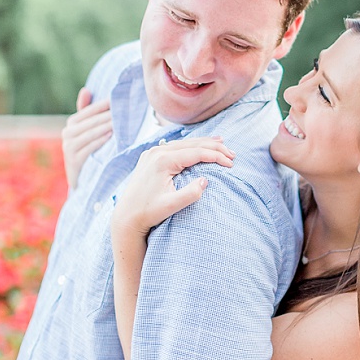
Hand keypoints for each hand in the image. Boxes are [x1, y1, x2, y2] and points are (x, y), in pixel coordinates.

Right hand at [62, 88, 112, 190]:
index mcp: (71, 124)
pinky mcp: (73, 160)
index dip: (102, 105)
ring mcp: (69, 148)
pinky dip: (100, 141)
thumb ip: (86, 111)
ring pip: (90, 134)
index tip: (117, 98)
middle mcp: (67, 134)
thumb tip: (85, 89)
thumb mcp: (85, 131)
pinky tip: (111, 136)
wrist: (80, 179)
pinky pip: (88, 148)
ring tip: (119, 121)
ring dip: (105, 127)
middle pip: (90, 122)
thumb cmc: (86, 150)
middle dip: (106, 115)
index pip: (88, 111)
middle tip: (122, 109)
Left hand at [112, 135, 232, 239]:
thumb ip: (190, 194)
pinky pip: (175, 147)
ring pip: (184, 144)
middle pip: (192, 144)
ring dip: (204, 144)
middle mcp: (157, 152)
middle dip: (214, 147)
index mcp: (163, 161)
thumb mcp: (171, 206)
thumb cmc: (148, 213)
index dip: (216, 156)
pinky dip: (190, 146)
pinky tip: (199, 146)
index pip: (196, 153)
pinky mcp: (150, 157)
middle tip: (232, 153)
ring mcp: (152, 153)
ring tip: (222, 144)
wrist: (126, 216)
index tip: (231, 163)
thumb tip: (205, 180)